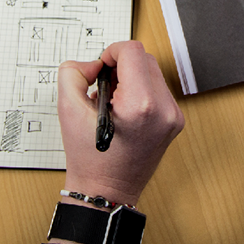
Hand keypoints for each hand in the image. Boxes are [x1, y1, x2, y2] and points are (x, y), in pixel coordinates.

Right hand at [58, 41, 183, 207]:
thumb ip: (73, 73)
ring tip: (112, 101)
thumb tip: (93, 63)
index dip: (111, 52)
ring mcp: (174, 116)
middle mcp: (164, 109)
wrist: (106, 192)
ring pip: (153, 72)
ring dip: (131, 77)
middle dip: (121, 66)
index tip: (99, 67)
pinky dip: (140, 90)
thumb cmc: (90, 159)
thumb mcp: (68, 109)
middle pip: (145, 59)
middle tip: (102, 88)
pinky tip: (124, 110)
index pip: (133, 51)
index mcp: (141, 105)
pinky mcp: (175, 121)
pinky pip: (158, 89)